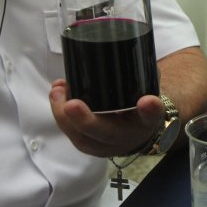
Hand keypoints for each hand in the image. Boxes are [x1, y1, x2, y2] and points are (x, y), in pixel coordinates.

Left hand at [48, 80, 164, 157]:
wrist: (131, 132)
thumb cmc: (137, 108)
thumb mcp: (147, 93)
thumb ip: (145, 79)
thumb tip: (139, 62)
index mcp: (145, 123)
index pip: (149, 117)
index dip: (149, 110)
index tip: (147, 101)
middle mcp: (125, 138)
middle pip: (105, 133)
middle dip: (85, 120)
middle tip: (71, 104)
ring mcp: (103, 145)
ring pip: (81, 136)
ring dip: (64, 115)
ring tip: (57, 91)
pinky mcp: (86, 144)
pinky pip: (72, 133)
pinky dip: (61, 115)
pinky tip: (56, 95)